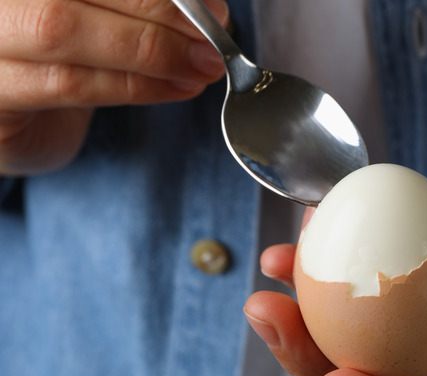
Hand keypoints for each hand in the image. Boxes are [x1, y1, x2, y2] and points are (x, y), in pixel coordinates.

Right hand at [0, 0, 229, 174]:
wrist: (11, 118)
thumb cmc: (59, 55)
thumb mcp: (98, 14)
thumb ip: (137, 5)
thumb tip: (209, 9)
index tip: (211, 7)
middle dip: (157, 13)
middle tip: (212, 38)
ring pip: (62, 30)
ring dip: (150, 52)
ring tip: (202, 66)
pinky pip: (68, 82)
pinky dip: (134, 85)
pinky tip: (176, 87)